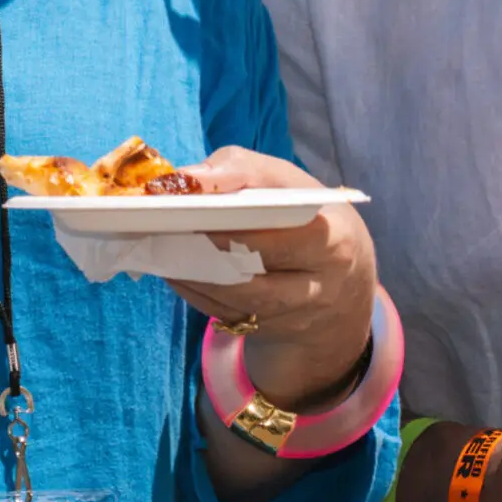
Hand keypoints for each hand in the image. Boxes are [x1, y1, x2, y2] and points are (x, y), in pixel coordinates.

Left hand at [166, 148, 375, 409]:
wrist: (344, 285)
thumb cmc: (302, 218)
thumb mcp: (286, 184)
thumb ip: (240, 170)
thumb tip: (187, 179)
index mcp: (331, 232)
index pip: (280, 215)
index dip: (231, 202)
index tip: (187, 192)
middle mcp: (323, 278)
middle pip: (254, 261)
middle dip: (205, 242)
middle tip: (162, 223)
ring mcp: (300, 311)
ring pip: (237, 294)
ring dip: (193, 272)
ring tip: (158, 247)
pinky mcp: (274, 331)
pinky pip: (227, 313)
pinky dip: (194, 291)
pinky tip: (172, 270)